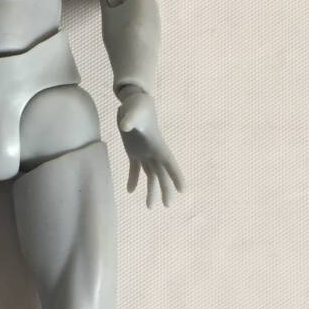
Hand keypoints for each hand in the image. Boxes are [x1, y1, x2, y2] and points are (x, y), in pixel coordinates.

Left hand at [117, 90, 183, 207]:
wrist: (133, 102)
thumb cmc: (137, 105)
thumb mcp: (134, 111)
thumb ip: (131, 119)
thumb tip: (125, 127)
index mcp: (158, 144)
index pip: (169, 162)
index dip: (176, 175)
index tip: (183, 189)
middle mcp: (154, 151)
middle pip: (162, 174)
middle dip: (166, 189)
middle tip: (168, 205)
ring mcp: (145, 153)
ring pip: (150, 176)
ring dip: (151, 190)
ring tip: (150, 207)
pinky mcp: (134, 152)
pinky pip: (135, 169)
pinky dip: (133, 180)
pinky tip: (129, 191)